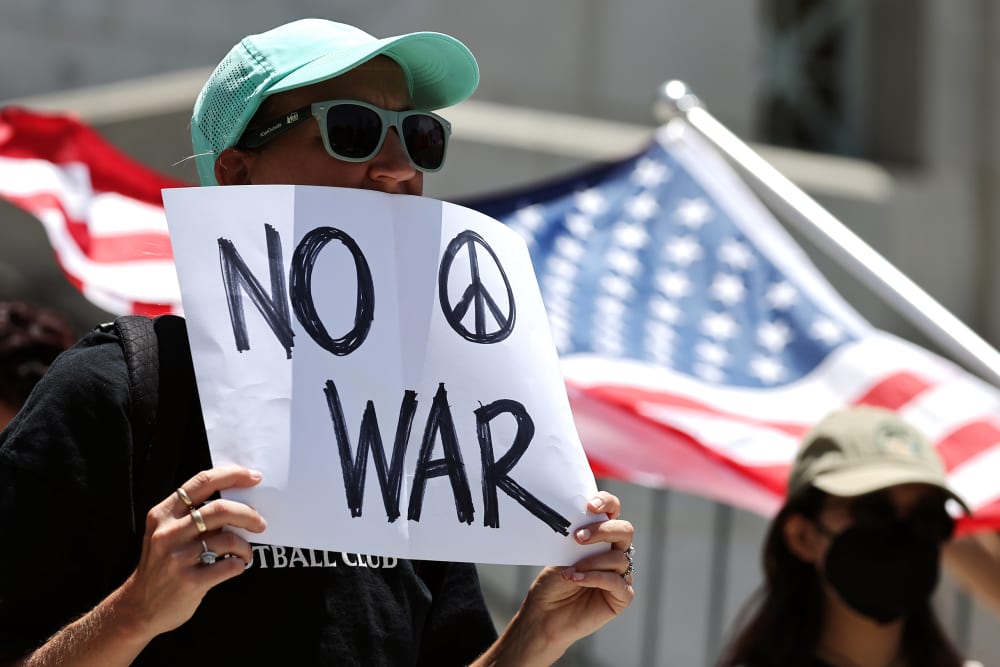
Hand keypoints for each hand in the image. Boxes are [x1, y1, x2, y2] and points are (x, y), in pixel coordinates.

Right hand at [117, 466, 266, 639]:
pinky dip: (240, 564)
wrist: (138, 608)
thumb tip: (236, 500)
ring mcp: (178, 558)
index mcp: (163, 514)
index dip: (232, 475)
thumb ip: (192, 515)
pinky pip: (229, 565)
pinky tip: (236, 566)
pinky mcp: (189, 582)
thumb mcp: (165, 533)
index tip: (253, 477)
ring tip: (245, 553)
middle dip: (248, 514)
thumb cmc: (161, 565)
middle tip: (260, 523)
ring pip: (229, 539)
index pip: (202, 482)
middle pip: (220, 509)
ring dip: (246, 546)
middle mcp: (168, 533)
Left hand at [522, 491, 634, 656]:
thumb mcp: (561, 552)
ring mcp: (621, 574)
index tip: (591, 505)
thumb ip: (578, 536)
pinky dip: (595, 577)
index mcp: (601, 536)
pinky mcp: (622, 597)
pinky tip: (576, 578)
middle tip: (578, 538)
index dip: (607, 503)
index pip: (613, 510)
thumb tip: (582, 518)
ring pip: (619, 557)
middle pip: (625, 530)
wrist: (545, 613)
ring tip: (570, 570)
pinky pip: (616, 581)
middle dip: (603, 530)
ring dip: (592, 561)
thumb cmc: (552, 582)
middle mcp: (615, 552)